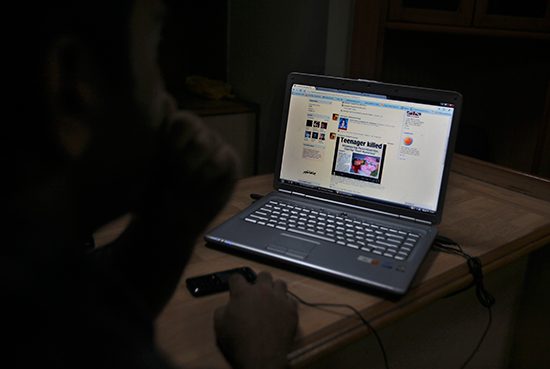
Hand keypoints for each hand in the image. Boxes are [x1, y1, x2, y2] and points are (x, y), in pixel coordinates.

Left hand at [144, 110, 239, 233]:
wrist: (166, 222)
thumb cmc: (151, 191)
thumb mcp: (144, 158)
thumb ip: (152, 127)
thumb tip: (165, 98)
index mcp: (174, 127)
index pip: (176, 114)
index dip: (167, 137)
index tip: (158, 160)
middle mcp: (197, 132)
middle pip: (191, 123)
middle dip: (176, 152)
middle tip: (170, 174)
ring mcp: (215, 146)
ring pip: (205, 142)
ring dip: (188, 167)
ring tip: (181, 183)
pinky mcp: (230, 162)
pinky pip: (221, 158)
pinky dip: (205, 175)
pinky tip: (197, 187)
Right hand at [214, 272, 297, 368]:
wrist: (261, 357)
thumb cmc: (239, 342)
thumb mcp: (220, 325)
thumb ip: (223, 309)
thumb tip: (229, 305)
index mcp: (243, 293)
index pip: (237, 277)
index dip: (235, 283)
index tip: (235, 288)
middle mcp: (262, 291)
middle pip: (263, 275)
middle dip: (259, 281)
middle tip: (256, 293)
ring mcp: (279, 299)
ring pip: (280, 283)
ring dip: (274, 289)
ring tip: (271, 300)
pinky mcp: (291, 310)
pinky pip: (291, 300)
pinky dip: (286, 304)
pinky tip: (281, 311)